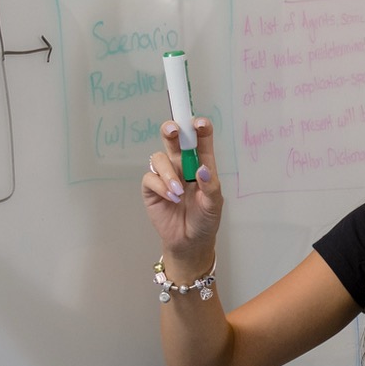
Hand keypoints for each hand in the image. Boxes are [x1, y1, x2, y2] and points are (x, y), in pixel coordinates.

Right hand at [142, 119, 221, 277]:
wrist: (190, 242)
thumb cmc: (205, 220)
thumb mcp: (214, 204)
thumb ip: (210, 186)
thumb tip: (201, 169)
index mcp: (201, 164)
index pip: (200, 141)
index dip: (199, 129)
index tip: (200, 123)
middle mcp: (182, 165)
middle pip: (174, 140)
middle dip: (171, 131)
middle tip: (173, 130)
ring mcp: (166, 176)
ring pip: (159, 158)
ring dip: (168, 172)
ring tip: (178, 191)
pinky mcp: (152, 188)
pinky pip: (150, 177)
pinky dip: (161, 186)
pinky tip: (171, 198)